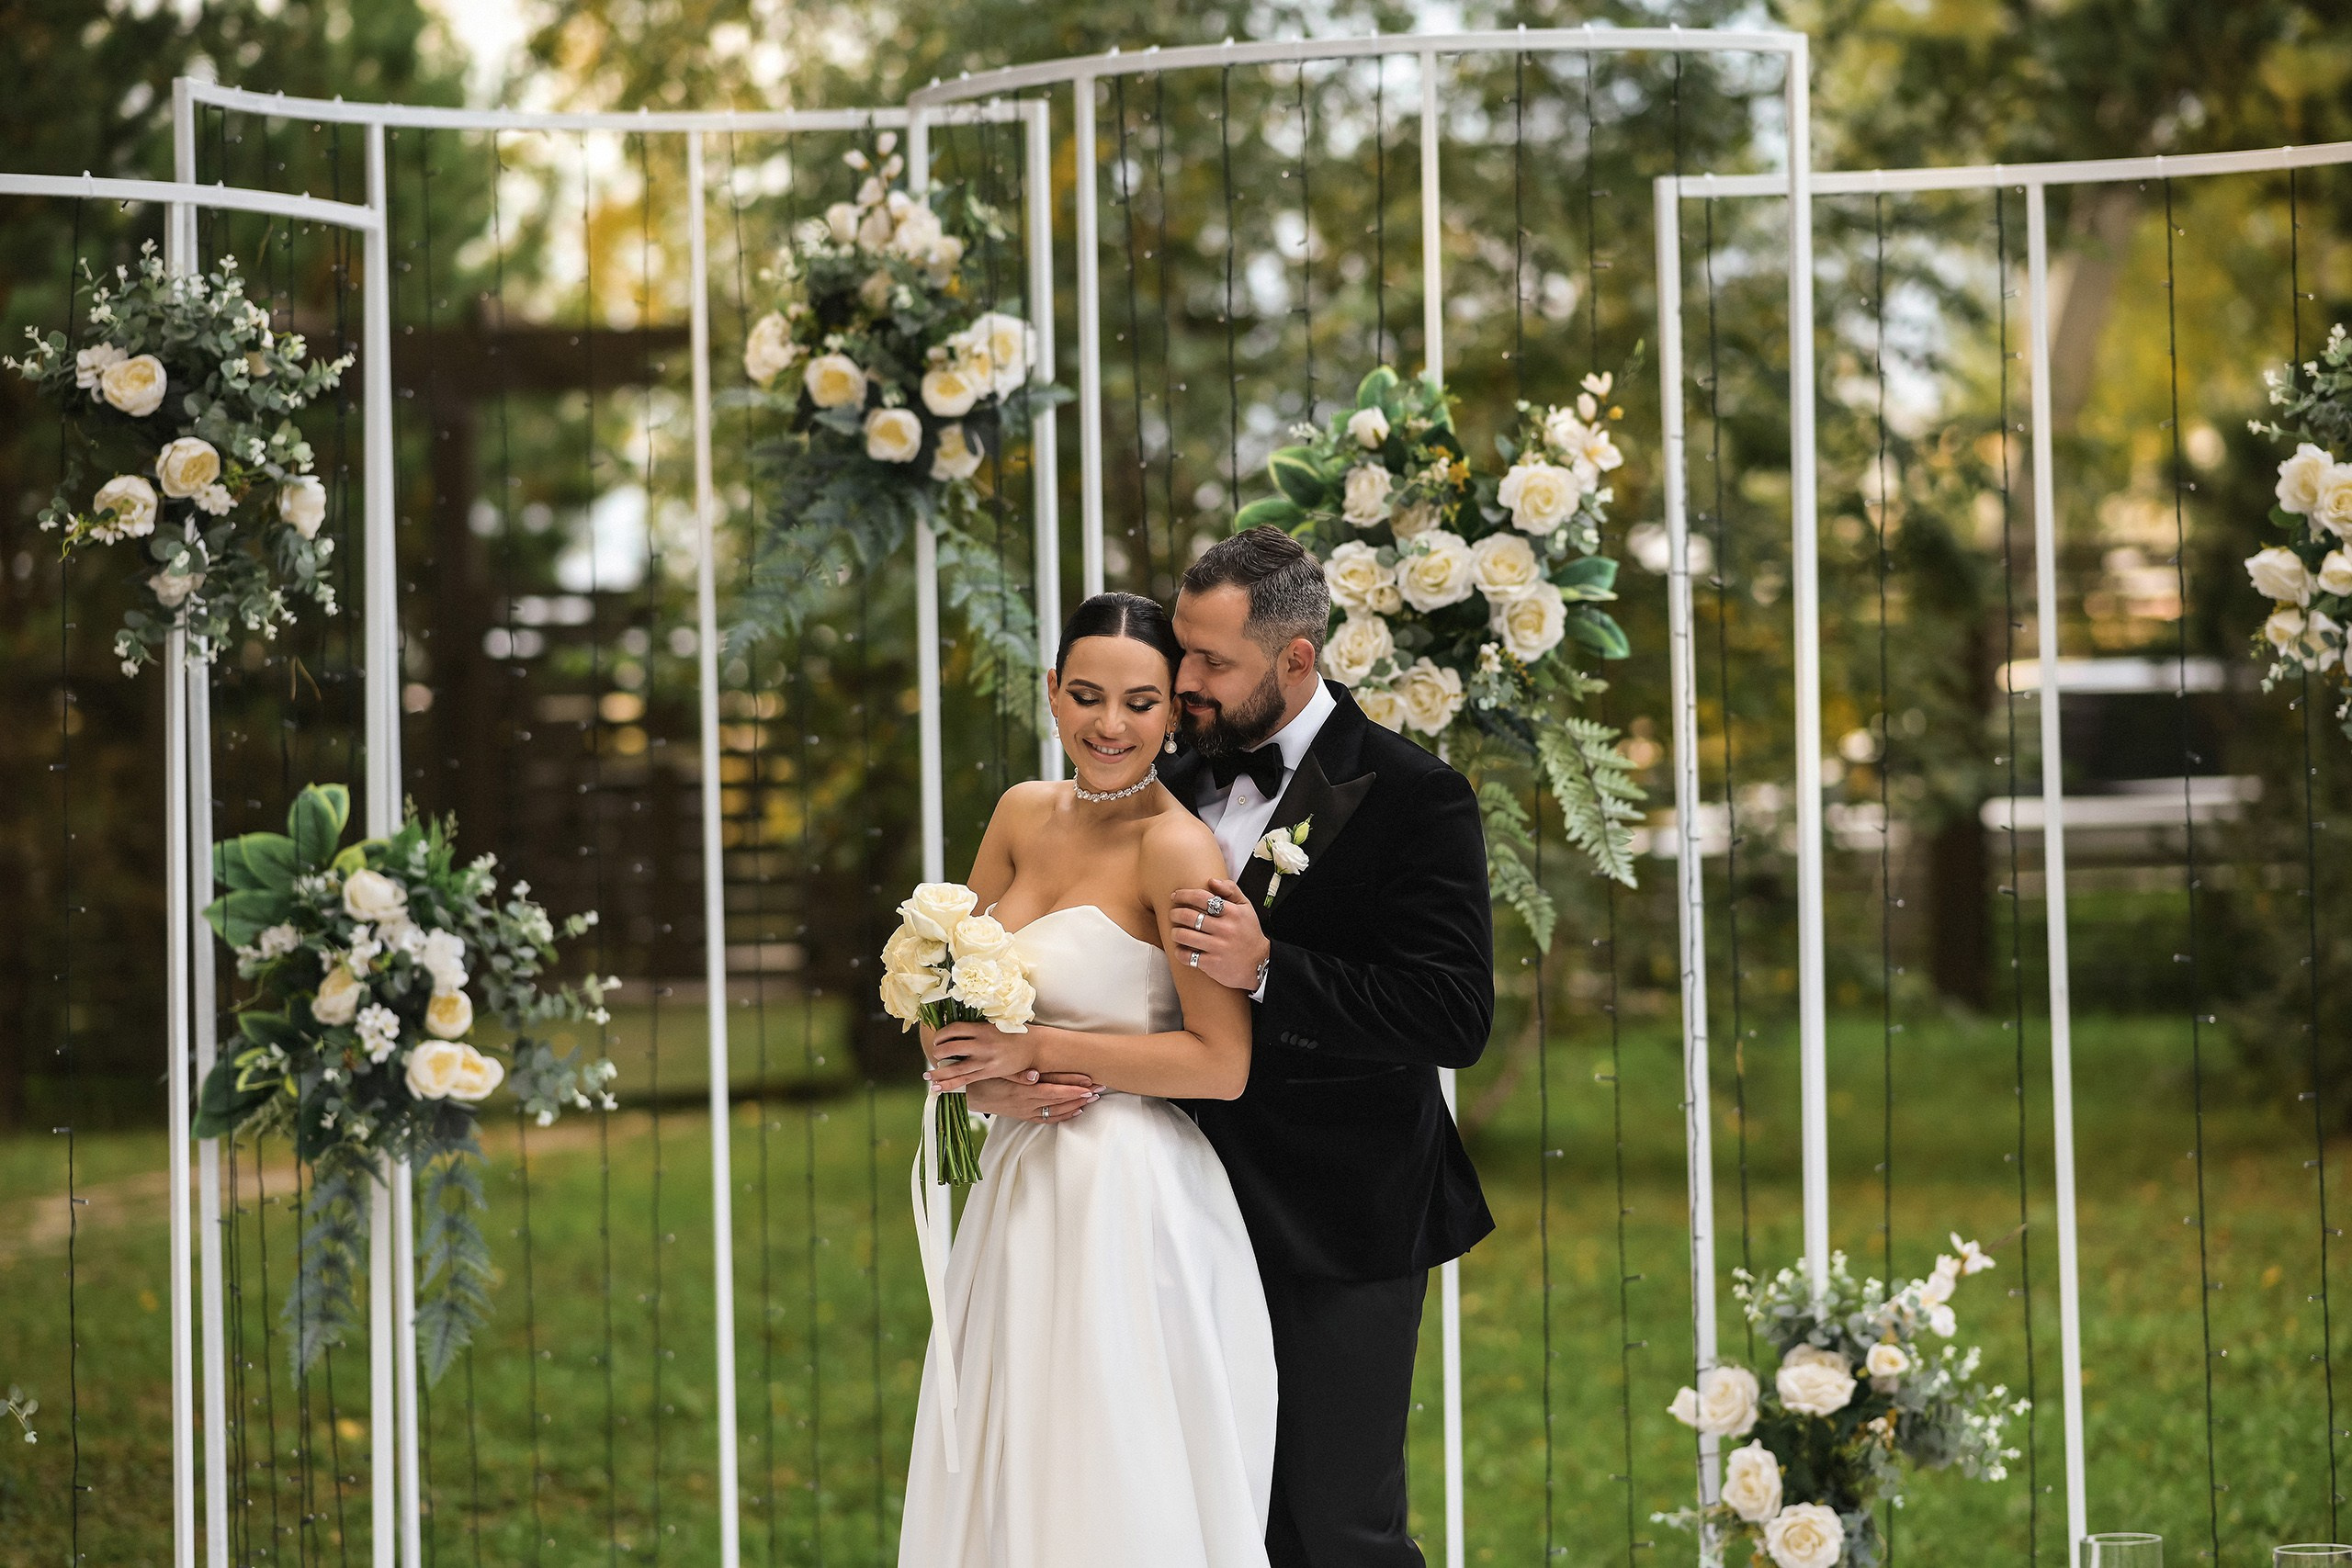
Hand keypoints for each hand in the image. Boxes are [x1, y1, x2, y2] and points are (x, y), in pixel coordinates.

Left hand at [925, 1019, 1039, 1093]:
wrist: (1034, 1047)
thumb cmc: (1015, 1034)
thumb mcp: (997, 1024)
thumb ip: (978, 1028)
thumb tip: (957, 1028)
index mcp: (982, 1029)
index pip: (954, 1029)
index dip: (942, 1034)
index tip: (938, 1037)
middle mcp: (981, 1044)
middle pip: (951, 1048)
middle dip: (938, 1051)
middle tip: (934, 1053)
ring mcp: (984, 1060)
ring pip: (955, 1068)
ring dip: (939, 1072)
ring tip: (927, 1076)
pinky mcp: (988, 1072)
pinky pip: (965, 1080)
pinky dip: (950, 1084)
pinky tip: (939, 1087)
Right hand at [965, 1071, 1102, 1124]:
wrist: (966, 1095)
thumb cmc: (981, 1077)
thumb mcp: (996, 1072)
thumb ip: (1015, 1072)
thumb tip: (1035, 1074)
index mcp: (1021, 1089)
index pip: (1052, 1087)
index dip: (1071, 1085)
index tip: (1088, 1081)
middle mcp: (1025, 1102)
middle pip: (1058, 1098)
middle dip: (1080, 1094)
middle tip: (1100, 1088)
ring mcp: (1024, 1111)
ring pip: (1055, 1110)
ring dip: (1075, 1104)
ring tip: (1093, 1099)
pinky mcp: (1022, 1116)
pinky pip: (1046, 1119)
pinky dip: (1062, 1116)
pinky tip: (1075, 1111)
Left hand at [1169, 877, 1270, 992]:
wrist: (1260, 963)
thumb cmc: (1248, 932)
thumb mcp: (1245, 907)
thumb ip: (1230, 890)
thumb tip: (1211, 881)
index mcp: (1233, 912)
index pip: (1201, 898)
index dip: (1184, 895)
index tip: (1175, 896)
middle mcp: (1225, 929)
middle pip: (1189, 916)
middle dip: (1175, 913)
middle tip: (1173, 914)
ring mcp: (1218, 947)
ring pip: (1184, 936)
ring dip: (1175, 932)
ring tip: (1176, 932)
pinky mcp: (1212, 964)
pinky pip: (1187, 956)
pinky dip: (1180, 952)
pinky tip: (1182, 949)